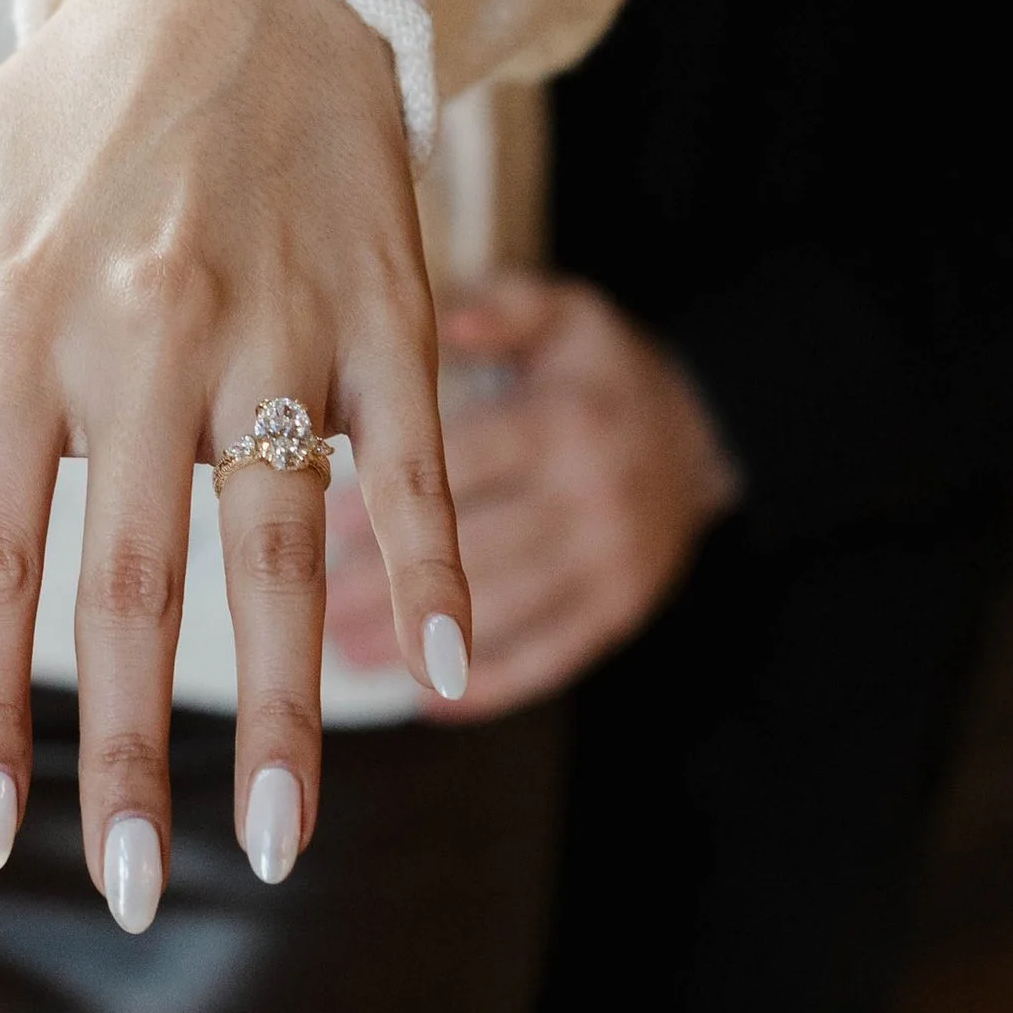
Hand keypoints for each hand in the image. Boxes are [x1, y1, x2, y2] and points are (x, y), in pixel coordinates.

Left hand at [0, 0, 468, 922]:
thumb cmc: (61, 109)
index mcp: (21, 330)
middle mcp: (146, 338)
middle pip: (137, 587)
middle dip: (131, 753)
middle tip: (124, 889)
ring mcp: (280, 328)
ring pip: (283, 549)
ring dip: (288, 711)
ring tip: (283, 845)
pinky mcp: (385, 309)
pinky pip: (414, 458)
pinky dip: (437, 562)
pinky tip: (453, 671)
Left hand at [327, 268, 739, 715]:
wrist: (706, 435)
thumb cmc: (602, 373)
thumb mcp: (567, 315)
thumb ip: (504, 309)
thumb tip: (441, 317)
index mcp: (564, 422)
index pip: (461, 468)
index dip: (387, 502)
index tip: (314, 524)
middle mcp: (590, 496)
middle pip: (474, 549)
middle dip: (386, 585)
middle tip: (306, 611)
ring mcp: (609, 561)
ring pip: (503, 612)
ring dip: (421, 645)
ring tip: (342, 658)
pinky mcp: (620, 611)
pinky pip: (551, 659)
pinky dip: (490, 688)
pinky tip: (429, 703)